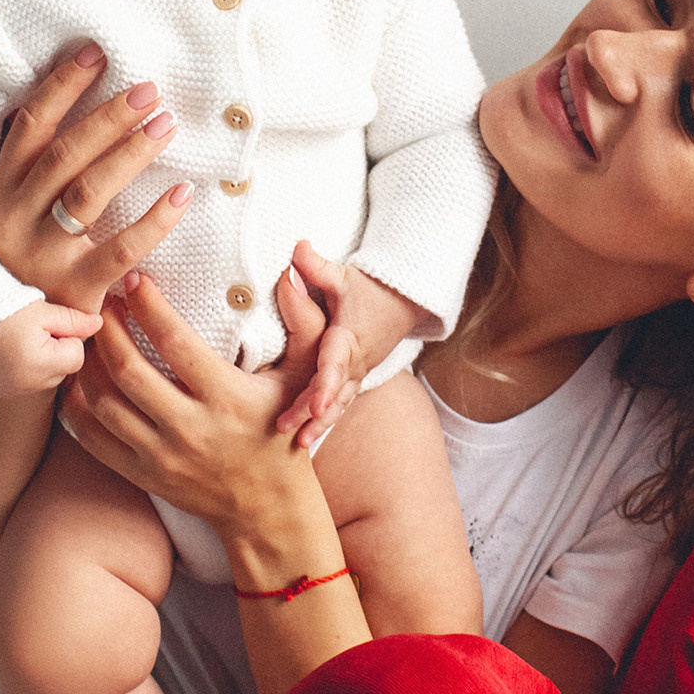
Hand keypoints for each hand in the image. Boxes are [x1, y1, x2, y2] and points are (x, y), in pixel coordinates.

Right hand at [0, 43, 192, 312]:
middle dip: (108, 116)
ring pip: (88, 193)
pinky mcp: (74, 290)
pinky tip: (184, 194)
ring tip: (167, 124)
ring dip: (130, 153)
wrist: (19, 340)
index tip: (97, 53)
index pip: (29, 126)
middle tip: (149, 90)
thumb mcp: (20, 208)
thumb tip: (79, 96)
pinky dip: (155, 221)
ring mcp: (41, 256)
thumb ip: (41, 164)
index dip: (62, 86)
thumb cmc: (32, 257)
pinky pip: (120, 251)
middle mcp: (13, 219)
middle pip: (64, 154)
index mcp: (0, 190)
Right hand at [0, 300, 102, 397]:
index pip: (77, 356)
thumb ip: (74, 320)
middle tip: (36, 327)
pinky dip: (27, 366)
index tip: (52, 320)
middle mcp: (25, 385)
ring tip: (22, 335)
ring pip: (48, 377)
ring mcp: (10, 390)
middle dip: (59, 349)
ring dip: (45, 358)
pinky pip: (28, 381)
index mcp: (38, 365)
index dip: (70, 336)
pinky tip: (12, 347)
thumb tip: (100, 325)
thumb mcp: (41, 310)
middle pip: (64, 370)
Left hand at [59, 267, 325, 532]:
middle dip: (108, 328)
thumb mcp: (306, 377)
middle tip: (102, 300)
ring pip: (104, 403)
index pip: (176, 343)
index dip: (149, 307)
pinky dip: (78, 406)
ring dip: (88, 363)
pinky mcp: (143, 476)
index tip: (134, 280)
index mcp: (227, 398)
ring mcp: (162, 456)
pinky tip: (81, 379)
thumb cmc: (283, 431)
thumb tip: (290, 272)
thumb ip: (305, 323)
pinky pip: (94, 439)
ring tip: (89, 334)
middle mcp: (191, 428)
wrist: (269, 508)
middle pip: (129, 370)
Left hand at [274, 244, 423, 447]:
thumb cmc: (369, 288)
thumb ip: (317, 267)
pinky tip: (306, 440)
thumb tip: (297, 248)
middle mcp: (356, 363)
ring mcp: (357, 375)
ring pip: (338, 404)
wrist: (404, 301)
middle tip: (289, 433)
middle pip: (333, 394)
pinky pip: (340, 404)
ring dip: (319, 425)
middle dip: (313, 416)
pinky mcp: (355, 380)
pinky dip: (325, 422)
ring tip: (298, 445)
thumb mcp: (343, 276)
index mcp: (350, 339)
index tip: (313, 407)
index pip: (335, 366)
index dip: (324, 387)